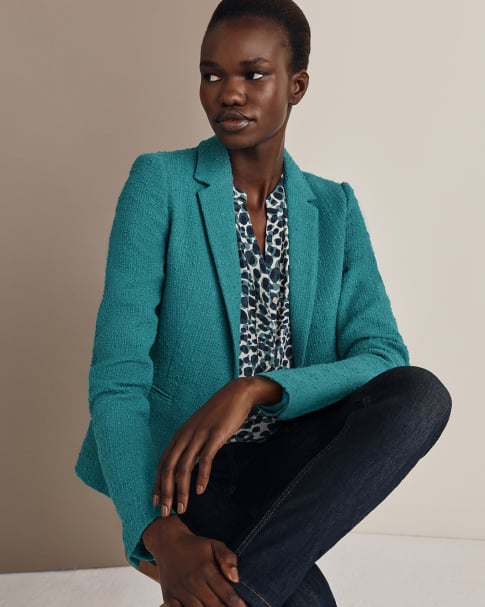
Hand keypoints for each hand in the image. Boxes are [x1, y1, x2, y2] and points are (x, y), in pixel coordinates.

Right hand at [143, 516, 246, 606]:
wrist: (167, 543)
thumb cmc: (195, 546)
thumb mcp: (215, 545)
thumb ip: (228, 558)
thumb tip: (236, 578)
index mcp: (207, 569)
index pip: (227, 595)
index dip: (238, 605)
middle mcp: (193, 582)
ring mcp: (180, 592)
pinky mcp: (169, 598)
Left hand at [152, 377, 256, 516]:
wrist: (235, 395)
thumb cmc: (217, 415)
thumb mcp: (199, 429)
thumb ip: (191, 445)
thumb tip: (187, 466)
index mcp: (179, 435)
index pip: (162, 463)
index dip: (157, 484)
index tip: (156, 503)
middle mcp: (185, 435)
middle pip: (169, 467)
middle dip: (166, 492)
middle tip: (166, 513)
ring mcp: (199, 435)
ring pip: (184, 466)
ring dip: (181, 490)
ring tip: (182, 508)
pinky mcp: (215, 435)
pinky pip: (205, 458)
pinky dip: (201, 476)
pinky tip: (200, 490)